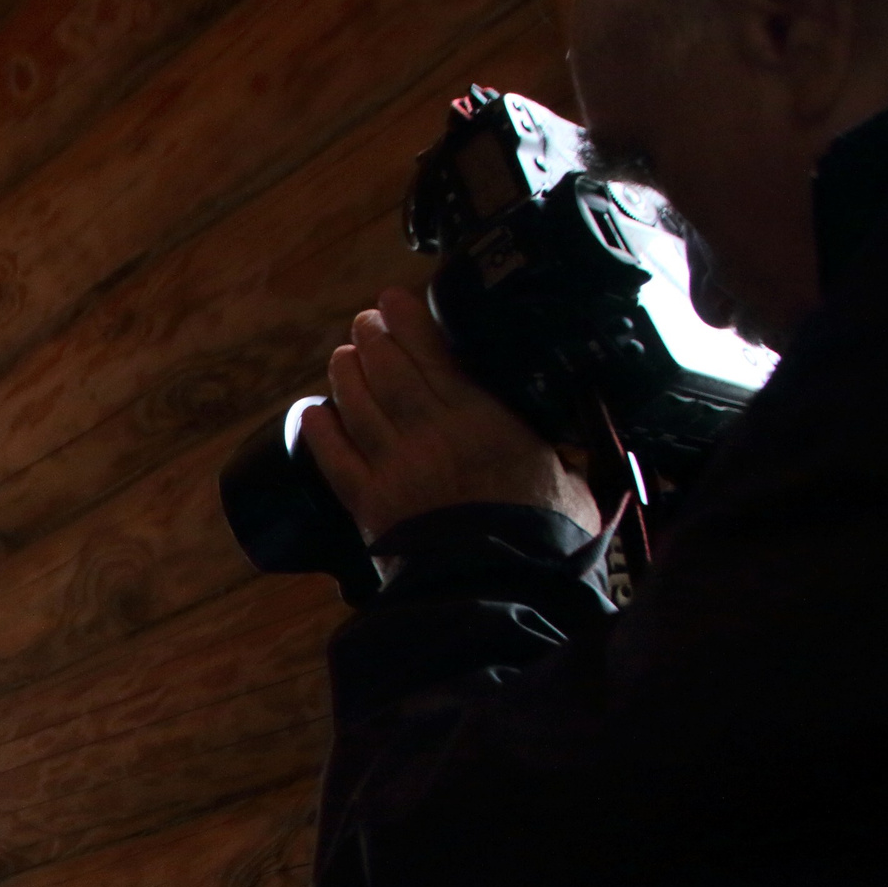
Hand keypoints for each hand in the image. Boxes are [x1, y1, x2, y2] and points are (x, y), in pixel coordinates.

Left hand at [300, 286, 598, 542]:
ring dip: (346, 375)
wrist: (501, 588)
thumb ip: (557, 445)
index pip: (434, 357)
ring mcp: (393, 469)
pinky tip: (312, 412)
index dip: (411, 322)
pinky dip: (321, 434)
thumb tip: (575, 427)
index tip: (396, 298)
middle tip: (365, 321)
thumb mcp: (569, 477)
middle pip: (388, 373)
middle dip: (373, 339)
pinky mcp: (369, 506)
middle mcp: (429, 435)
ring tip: (343, 354)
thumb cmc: (546, 537)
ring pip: (358, 407)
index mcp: (480, 420)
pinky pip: (335, 461)